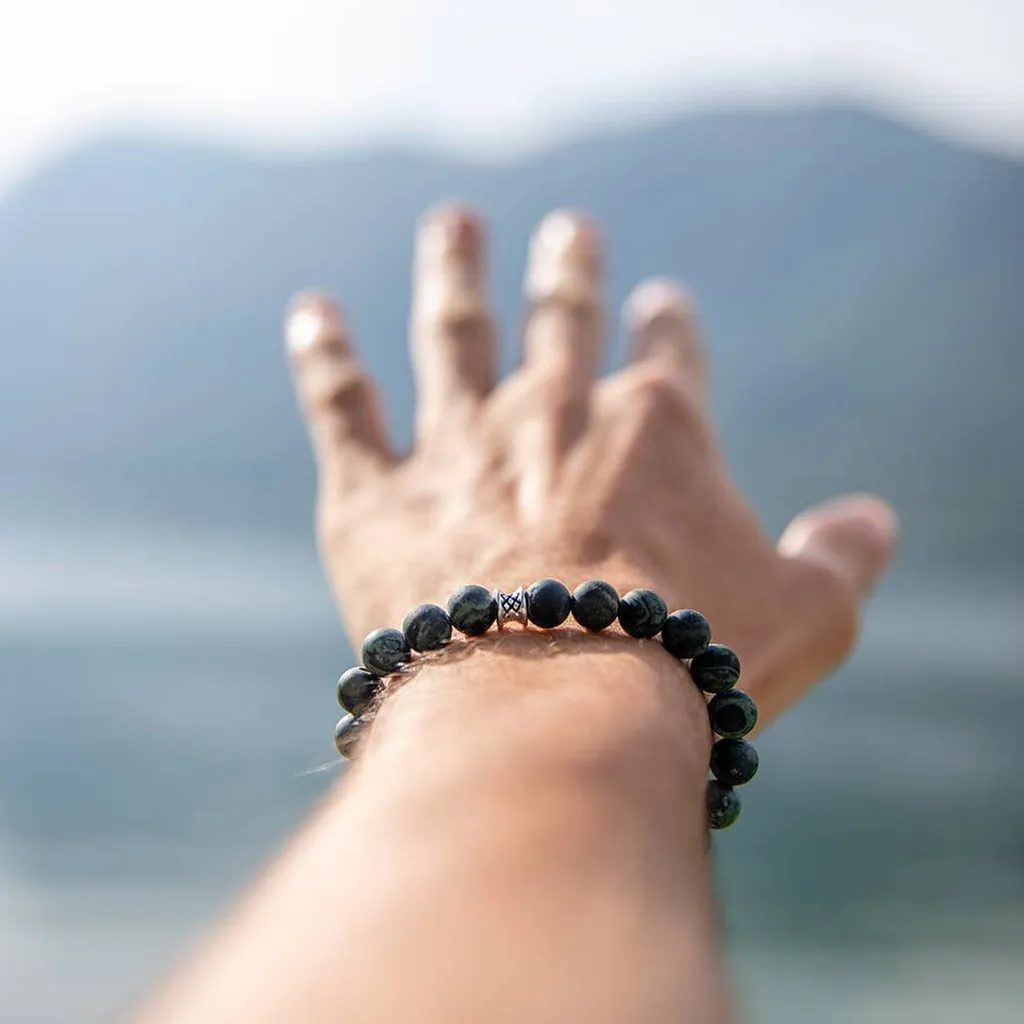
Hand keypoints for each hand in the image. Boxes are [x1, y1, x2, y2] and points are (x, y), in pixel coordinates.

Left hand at [286, 206, 895, 722]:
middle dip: (567, 271)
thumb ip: (841, 558)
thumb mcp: (808, 615)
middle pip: (560, 317)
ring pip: (452, 333)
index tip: (659, 305)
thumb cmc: (691, 661)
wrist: (555, 708)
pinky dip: (324, 354)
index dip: (667, 327)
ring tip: (450, 224)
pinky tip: (310, 313)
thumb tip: (872, 521)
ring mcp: (457, 446)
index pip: (667, 354)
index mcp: (654, 427)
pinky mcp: (375, 498)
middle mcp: (551, 412)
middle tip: (568, 229)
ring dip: (452, 271)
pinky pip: (341, 405)